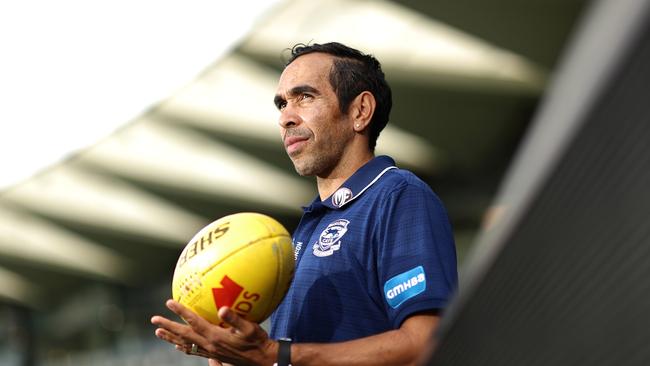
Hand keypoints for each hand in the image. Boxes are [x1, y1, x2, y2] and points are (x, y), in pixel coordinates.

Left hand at [151, 299, 277, 365]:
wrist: (261, 360)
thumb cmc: (258, 342)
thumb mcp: (250, 328)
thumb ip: (236, 318)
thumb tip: (222, 309)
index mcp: (215, 336)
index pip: (194, 322)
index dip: (181, 312)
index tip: (169, 303)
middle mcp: (209, 345)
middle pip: (184, 335)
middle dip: (168, 327)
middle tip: (154, 320)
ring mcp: (210, 351)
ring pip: (185, 344)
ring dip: (171, 338)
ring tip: (158, 332)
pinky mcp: (214, 355)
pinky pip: (193, 350)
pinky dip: (182, 347)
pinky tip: (177, 346)